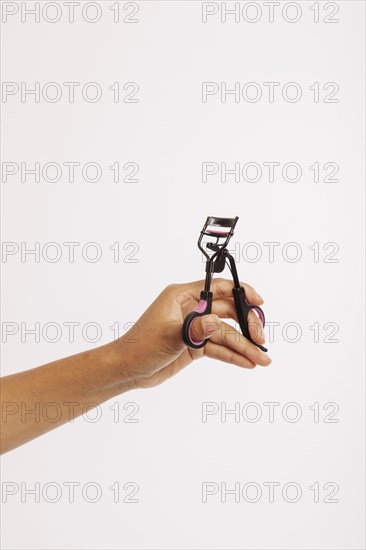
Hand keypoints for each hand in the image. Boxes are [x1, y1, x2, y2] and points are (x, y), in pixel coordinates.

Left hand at [118, 278, 270, 388]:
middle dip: (247, 325)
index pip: (218, 288)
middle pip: (228, 312)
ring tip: (262, 359)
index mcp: (182, 296)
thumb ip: (193, 329)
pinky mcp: (195, 345)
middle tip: (261, 340)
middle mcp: (191, 309)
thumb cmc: (140, 346)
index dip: (242, 293)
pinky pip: (219, 348)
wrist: (127, 369)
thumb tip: (216, 323)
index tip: (259, 302)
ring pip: (226, 333)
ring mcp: (194, 328)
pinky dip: (233, 355)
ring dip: (244, 346)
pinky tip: (248, 363)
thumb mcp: (167, 336)